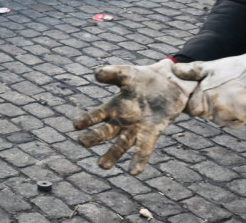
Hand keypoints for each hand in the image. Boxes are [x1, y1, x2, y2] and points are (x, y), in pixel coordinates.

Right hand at [72, 60, 195, 174]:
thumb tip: (96, 75)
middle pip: (106, 131)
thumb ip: (113, 73)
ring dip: (113, 155)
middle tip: (81, 142)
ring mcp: (137, 127)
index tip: (75, 125)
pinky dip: (139, 158)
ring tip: (102, 166)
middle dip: (94, 137)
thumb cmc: (145, 78)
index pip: (97, 115)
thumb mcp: (128, 73)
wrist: (170, 80)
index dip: (87, 119)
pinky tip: (134, 172)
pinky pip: (144, 147)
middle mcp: (123, 120)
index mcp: (115, 106)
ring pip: (122, 144)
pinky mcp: (153, 131)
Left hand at [171, 47, 245, 127]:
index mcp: (203, 97)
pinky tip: (236, 101)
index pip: (189, 107)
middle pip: (202, 112)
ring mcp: (226, 118)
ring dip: (217, 110)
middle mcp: (212, 111)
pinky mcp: (238, 122)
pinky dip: (231, 115)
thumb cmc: (234, 70)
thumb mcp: (210, 67)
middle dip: (204, 104)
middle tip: (214, 92)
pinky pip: (229, 122)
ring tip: (227, 94)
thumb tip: (173, 70)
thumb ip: (190, 71)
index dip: (191, 100)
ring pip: (215, 117)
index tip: (197, 93)